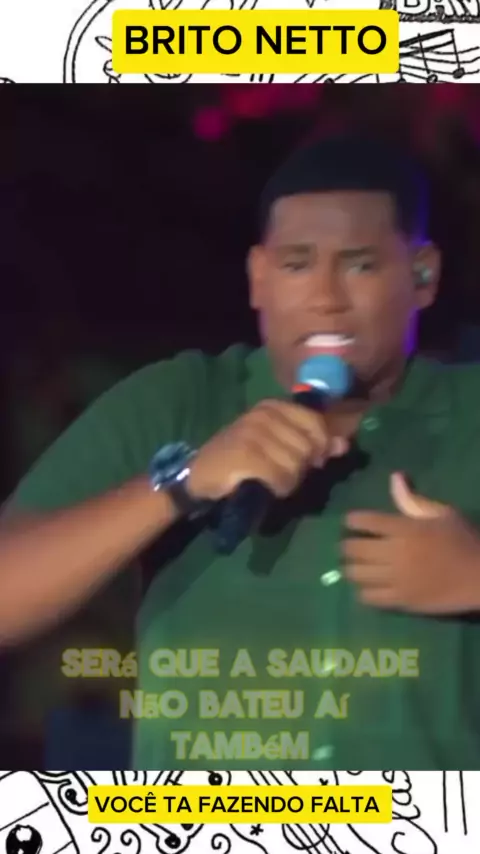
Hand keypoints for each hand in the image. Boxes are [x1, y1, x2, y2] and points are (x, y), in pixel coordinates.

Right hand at [188, 399, 348, 501]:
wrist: (199, 478)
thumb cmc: (240, 461)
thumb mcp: (277, 444)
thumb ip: (311, 442)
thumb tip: (343, 445)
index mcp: (272, 407)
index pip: (315, 422)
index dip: (319, 445)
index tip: (311, 460)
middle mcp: (262, 415)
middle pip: (308, 446)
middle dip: (301, 466)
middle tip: (280, 472)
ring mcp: (253, 433)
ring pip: (296, 464)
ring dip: (288, 481)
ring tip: (269, 479)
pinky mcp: (246, 455)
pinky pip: (281, 477)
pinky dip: (277, 488)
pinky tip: (264, 487)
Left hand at [342, 472, 479, 613]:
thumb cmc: (463, 540)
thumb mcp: (442, 513)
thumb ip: (413, 500)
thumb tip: (394, 478)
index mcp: (405, 528)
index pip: (364, 521)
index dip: (353, 520)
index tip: (351, 522)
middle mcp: (396, 552)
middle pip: (354, 548)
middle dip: (347, 545)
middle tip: (349, 545)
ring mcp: (397, 579)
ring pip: (357, 574)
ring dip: (351, 568)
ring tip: (355, 565)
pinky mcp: (402, 601)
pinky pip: (370, 597)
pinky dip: (363, 591)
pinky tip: (367, 586)